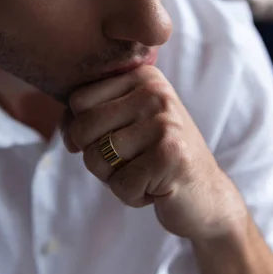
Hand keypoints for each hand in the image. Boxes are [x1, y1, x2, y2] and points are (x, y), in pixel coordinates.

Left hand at [62, 66, 246, 240]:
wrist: (207, 195)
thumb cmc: (158, 159)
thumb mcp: (128, 125)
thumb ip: (93, 114)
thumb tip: (65, 126)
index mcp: (144, 77)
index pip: (77, 101)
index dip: (86, 132)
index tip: (120, 140)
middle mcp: (156, 92)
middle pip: (82, 128)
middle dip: (98, 158)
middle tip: (133, 162)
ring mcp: (165, 123)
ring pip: (96, 159)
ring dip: (115, 179)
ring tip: (146, 173)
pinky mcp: (169, 155)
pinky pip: (119, 185)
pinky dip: (133, 196)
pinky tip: (158, 188)